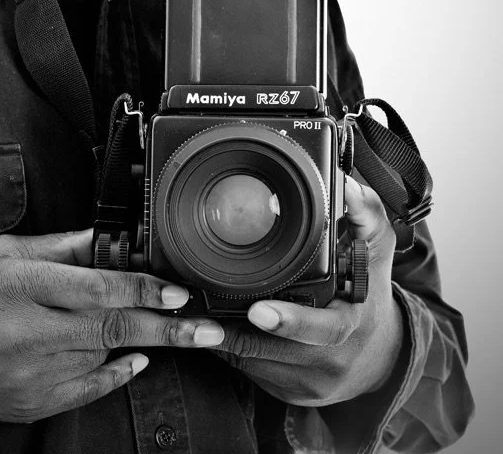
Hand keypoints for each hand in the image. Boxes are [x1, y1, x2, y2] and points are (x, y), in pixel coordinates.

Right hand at [0, 229, 224, 421]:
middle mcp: (28, 332)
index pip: (95, 288)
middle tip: (209, 331)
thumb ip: (62, 246)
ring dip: (130, 339)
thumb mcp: (5, 253)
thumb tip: (110, 236)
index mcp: (22, 286)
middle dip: (168, 329)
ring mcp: (30, 375)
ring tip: (136, 325)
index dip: (142, 290)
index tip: (177, 292)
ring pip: (102, 355)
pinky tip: (136, 358)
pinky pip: (89, 390)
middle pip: (111, 328)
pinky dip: (117, 372)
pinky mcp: (32, 404)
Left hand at [214, 178, 403, 405]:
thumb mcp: (377, 250)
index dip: (288, 320)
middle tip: (204, 315)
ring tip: (198, 316)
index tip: (257, 309)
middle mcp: (332, 360)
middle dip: (237, 331)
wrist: (381, 356)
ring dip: (226, 340)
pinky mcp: (290, 395)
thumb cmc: (370, 294)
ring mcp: (309, 383)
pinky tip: (215, 329)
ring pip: (256, 364)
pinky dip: (231, 351)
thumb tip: (346, 185)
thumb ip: (365, 212)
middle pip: (275, 350)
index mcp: (352, 325)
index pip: (322, 330)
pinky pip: (251, 374)